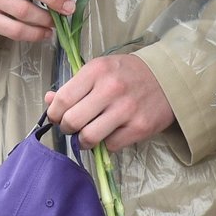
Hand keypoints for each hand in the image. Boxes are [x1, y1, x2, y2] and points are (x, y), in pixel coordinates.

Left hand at [44, 53, 174, 150]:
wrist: (168, 77)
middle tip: (71, 127)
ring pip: (89, 137)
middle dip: (67, 128)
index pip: (63, 99)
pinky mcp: (140, 127)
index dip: (54, 113)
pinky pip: (111, 146)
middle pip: (73, 120)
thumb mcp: (99, 70)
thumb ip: (73, 86)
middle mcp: (110, 89)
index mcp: (96, 71)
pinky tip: (109, 134)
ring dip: (83, 140)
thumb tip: (48, 100)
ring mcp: (126, 110)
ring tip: (86, 135)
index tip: (56, 116)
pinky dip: (106, 144)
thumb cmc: (127, 73)